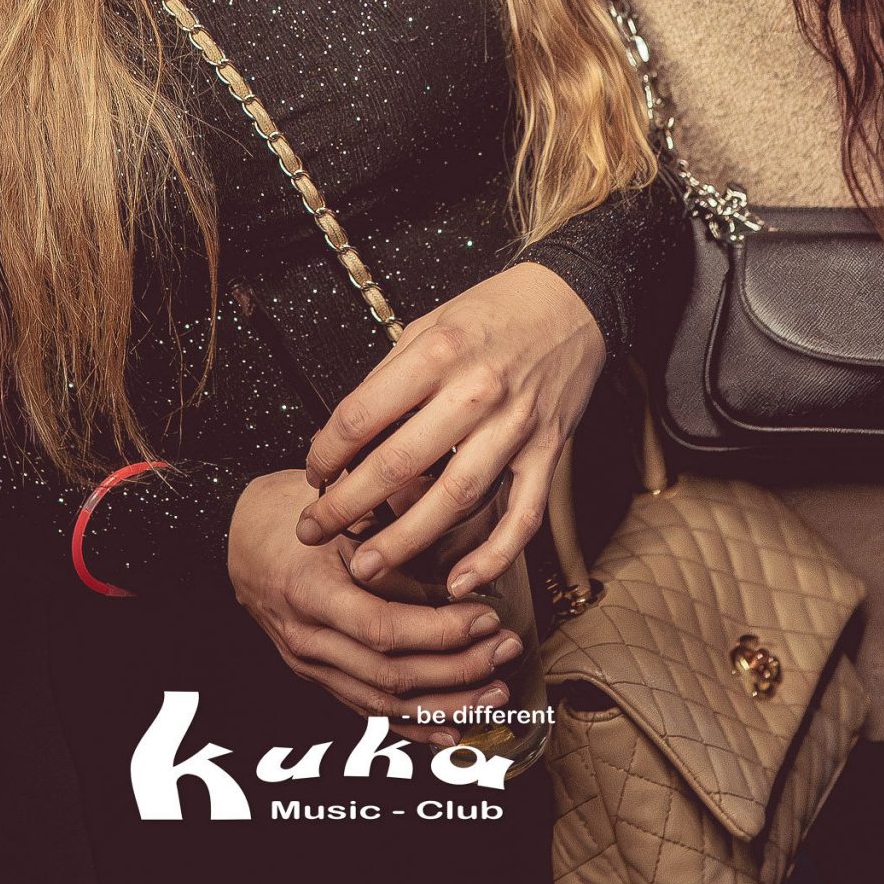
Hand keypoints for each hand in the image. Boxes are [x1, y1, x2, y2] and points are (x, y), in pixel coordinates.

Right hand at [226, 468, 522, 740]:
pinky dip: (413, 727)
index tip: (486, 617)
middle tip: (507, 649)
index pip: (382, 627)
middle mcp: (309, 638)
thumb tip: (451, 504)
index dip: (438, 631)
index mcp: (310, 591)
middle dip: (457, 670)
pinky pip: (367, 713)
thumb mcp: (333, 499)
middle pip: (389, 675)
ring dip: (446, 704)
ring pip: (383, 704)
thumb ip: (388, 509)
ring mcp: (311, 664)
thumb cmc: (284, 508)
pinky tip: (454, 730)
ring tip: (496, 691)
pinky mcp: (318, 676)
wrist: (232, 535)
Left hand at [297, 264, 604, 595]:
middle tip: (312, 531)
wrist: (570, 301)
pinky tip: (459, 582)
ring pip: (455, 498)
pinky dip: (494, 555)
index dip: (328, 451)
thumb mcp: (430, 324)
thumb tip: (345, 434)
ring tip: (367, 567)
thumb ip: (391, 377)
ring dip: (406, 540)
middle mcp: (476, 391)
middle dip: (347, 505)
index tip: (314, 473)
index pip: (364, 414)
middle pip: (400, 462)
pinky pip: (523, 515)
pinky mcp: (548, 452)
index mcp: (438, 352)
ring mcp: (516, 426)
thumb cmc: (492, 312)